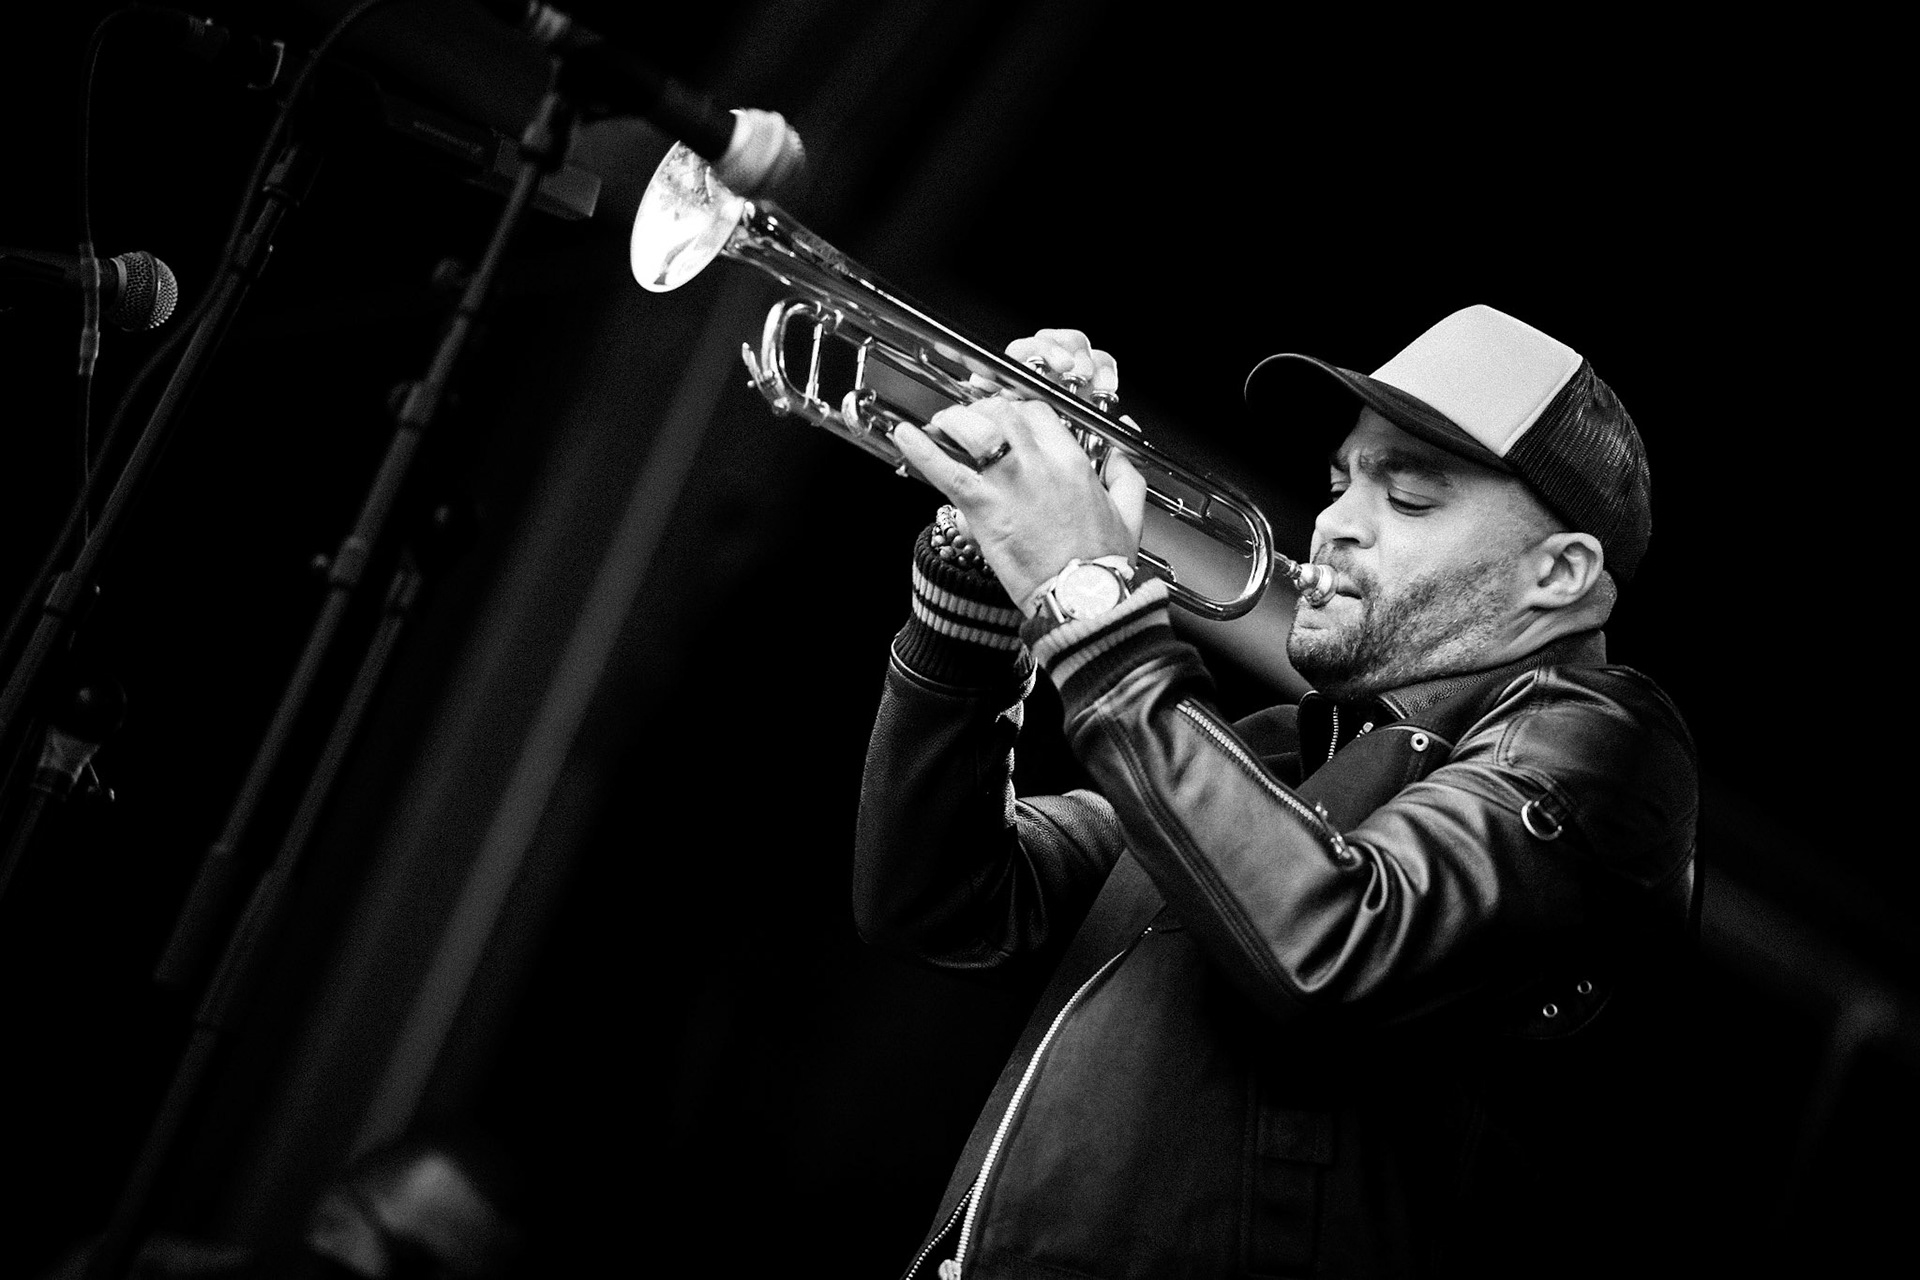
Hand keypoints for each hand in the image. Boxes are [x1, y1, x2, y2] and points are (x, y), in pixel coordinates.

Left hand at [893, 329, 1145, 609]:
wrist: (1083, 600)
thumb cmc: (1101, 565)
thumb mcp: (1130, 513)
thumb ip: (1127, 476)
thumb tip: (1120, 456)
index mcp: (1074, 462)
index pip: (1038, 413)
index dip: (1016, 410)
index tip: (1006, 419)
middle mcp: (1040, 464)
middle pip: (1003, 412)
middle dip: (982, 410)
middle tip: (969, 421)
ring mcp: (1010, 484)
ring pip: (974, 429)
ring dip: (952, 421)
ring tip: (940, 425)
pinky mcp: (985, 509)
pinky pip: (947, 471)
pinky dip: (921, 451)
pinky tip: (903, 436)